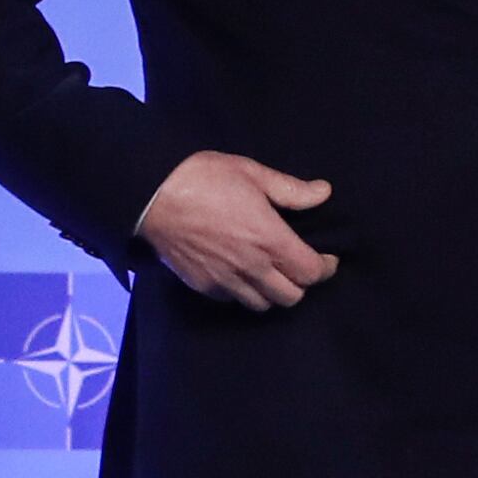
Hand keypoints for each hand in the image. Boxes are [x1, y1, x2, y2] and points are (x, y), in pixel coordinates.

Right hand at [138, 150, 338, 308]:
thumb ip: (291, 190)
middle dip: (301, 283)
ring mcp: (226, 281)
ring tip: (270, 272)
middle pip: (291, 297)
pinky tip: (241, 273)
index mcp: (270, 240)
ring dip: (272, 292)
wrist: (152, 195)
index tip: (326, 258)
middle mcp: (252, 268)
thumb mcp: (252, 173)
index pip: (311, 273)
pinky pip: (233, 300)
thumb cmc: (203, 178)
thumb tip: (323, 192)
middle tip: (297, 265)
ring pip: (263, 304)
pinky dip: (244, 292)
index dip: (325, 267)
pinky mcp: (203, 286)